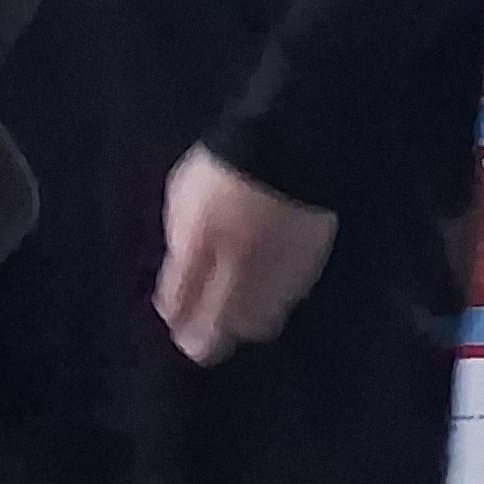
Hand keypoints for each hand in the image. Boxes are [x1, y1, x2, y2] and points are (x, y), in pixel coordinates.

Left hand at [157, 149, 337, 366]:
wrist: (293, 139)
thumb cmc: (228, 164)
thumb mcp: (186, 194)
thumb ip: (181, 239)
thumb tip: (179, 276)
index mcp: (201, 241)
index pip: (180, 300)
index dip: (174, 315)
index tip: (173, 320)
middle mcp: (238, 263)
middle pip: (219, 326)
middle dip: (203, 340)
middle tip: (197, 344)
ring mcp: (278, 266)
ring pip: (257, 322)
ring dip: (240, 327)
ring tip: (233, 323)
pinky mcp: (310, 264)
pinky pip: (287, 300)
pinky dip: (272, 305)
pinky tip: (265, 296)